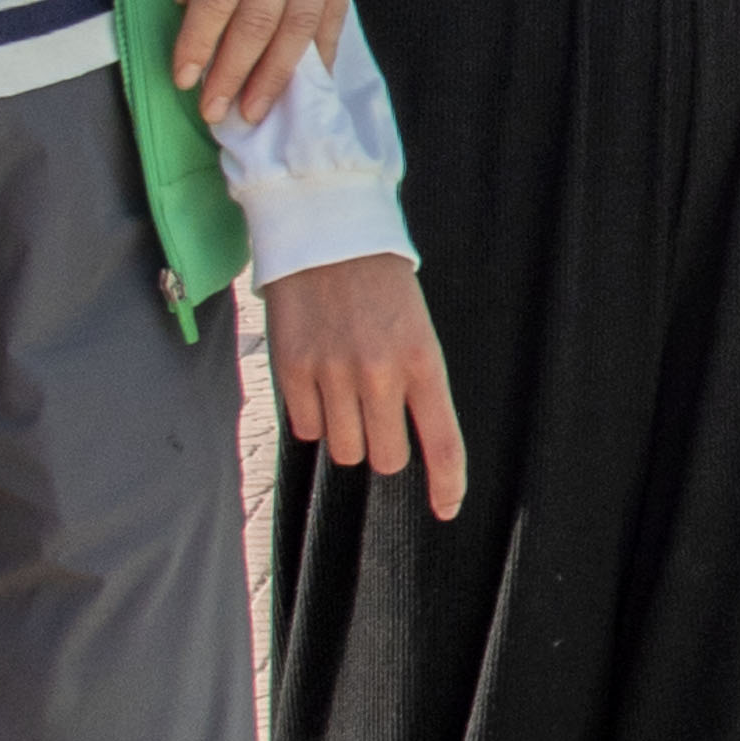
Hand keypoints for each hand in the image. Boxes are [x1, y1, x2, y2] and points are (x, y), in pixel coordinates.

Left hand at [170, 0, 365, 131]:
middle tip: (215, 114)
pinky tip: (309, 82)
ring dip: (277, 75)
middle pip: (260, 20)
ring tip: (257, 112)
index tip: (183, 79)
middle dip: (234, 73)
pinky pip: (335, 10)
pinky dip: (322, 51)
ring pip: (302, 24)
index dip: (199, 44)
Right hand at [263, 251, 464, 514]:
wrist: (326, 232)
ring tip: (345, 391)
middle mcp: (379, 374)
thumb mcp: (416, 328)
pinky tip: (317, 381)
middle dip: (385, 447)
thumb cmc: (379, 283)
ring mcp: (333, 374)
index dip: (447, 485)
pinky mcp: (292, 370)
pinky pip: (306, 430)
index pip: (442, 442)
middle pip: (386, 458)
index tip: (445, 508)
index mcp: (422, 360)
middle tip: (377, 415)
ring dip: (347, 433)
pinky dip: (312, 417)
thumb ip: (415, 383)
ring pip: (345, 449)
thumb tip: (408, 441)